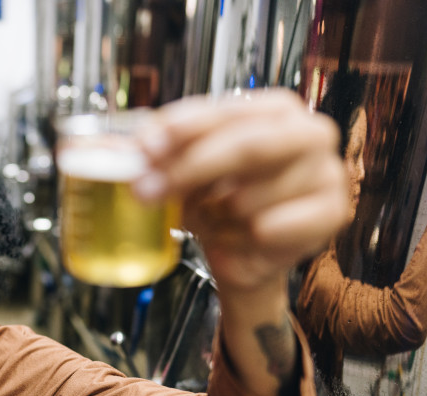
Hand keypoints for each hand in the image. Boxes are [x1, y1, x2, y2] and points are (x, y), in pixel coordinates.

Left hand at [133, 89, 348, 294]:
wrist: (241, 256)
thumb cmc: (215, 204)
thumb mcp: (179, 173)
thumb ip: (147, 157)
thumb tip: (94, 152)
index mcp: (271, 109)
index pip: (223, 110)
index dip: (181, 129)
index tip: (144, 148)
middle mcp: (306, 132)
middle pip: (246, 145)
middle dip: (191, 169)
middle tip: (146, 190)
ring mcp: (325, 172)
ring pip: (252, 195)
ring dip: (217, 215)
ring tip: (213, 219)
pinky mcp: (332, 213)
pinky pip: (273, 227)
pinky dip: (245, 238)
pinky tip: (243, 236)